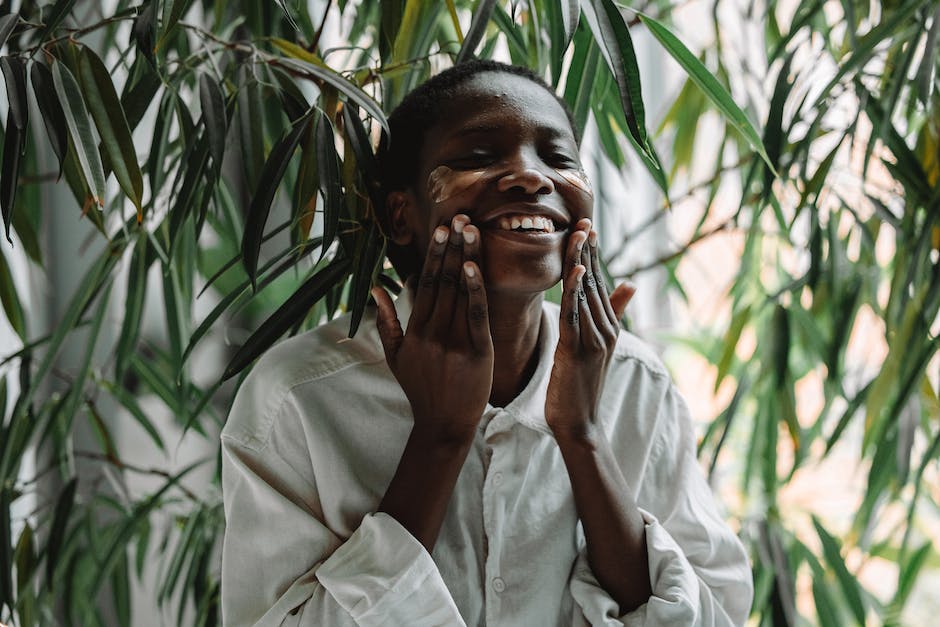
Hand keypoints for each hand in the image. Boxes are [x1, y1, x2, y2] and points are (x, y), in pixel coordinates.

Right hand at [372, 214, 493, 443]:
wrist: (443, 425)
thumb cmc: (421, 390)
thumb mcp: (396, 357)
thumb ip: (385, 322)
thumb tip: (375, 289)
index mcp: (414, 331)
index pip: (426, 284)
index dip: (435, 255)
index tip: (441, 230)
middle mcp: (432, 332)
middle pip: (443, 281)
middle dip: (451, 248)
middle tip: (458, 217)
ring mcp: (454, 342)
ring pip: (459, 292)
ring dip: (466, 257)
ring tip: (471, 229)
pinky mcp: (477, 352)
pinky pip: (476, 315)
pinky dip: (475, 289)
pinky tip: (475, 266)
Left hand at [546, 219, 634, 441]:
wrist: (579, 425)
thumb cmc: (580, 388)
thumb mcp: (598, 348)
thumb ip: (612, 316)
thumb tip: (630, 284)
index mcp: (609, 328)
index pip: (599, 285)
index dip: (593, 256)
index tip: (587, 228)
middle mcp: (606, 330)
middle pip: (595, 284)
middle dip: (588, 252)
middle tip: (584, 222)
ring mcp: (594, 340)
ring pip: (586, 294)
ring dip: (581, 263)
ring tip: (577, 235)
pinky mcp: (579, 351)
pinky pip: (575, 315)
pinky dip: (574, 292)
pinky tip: (573, 271)